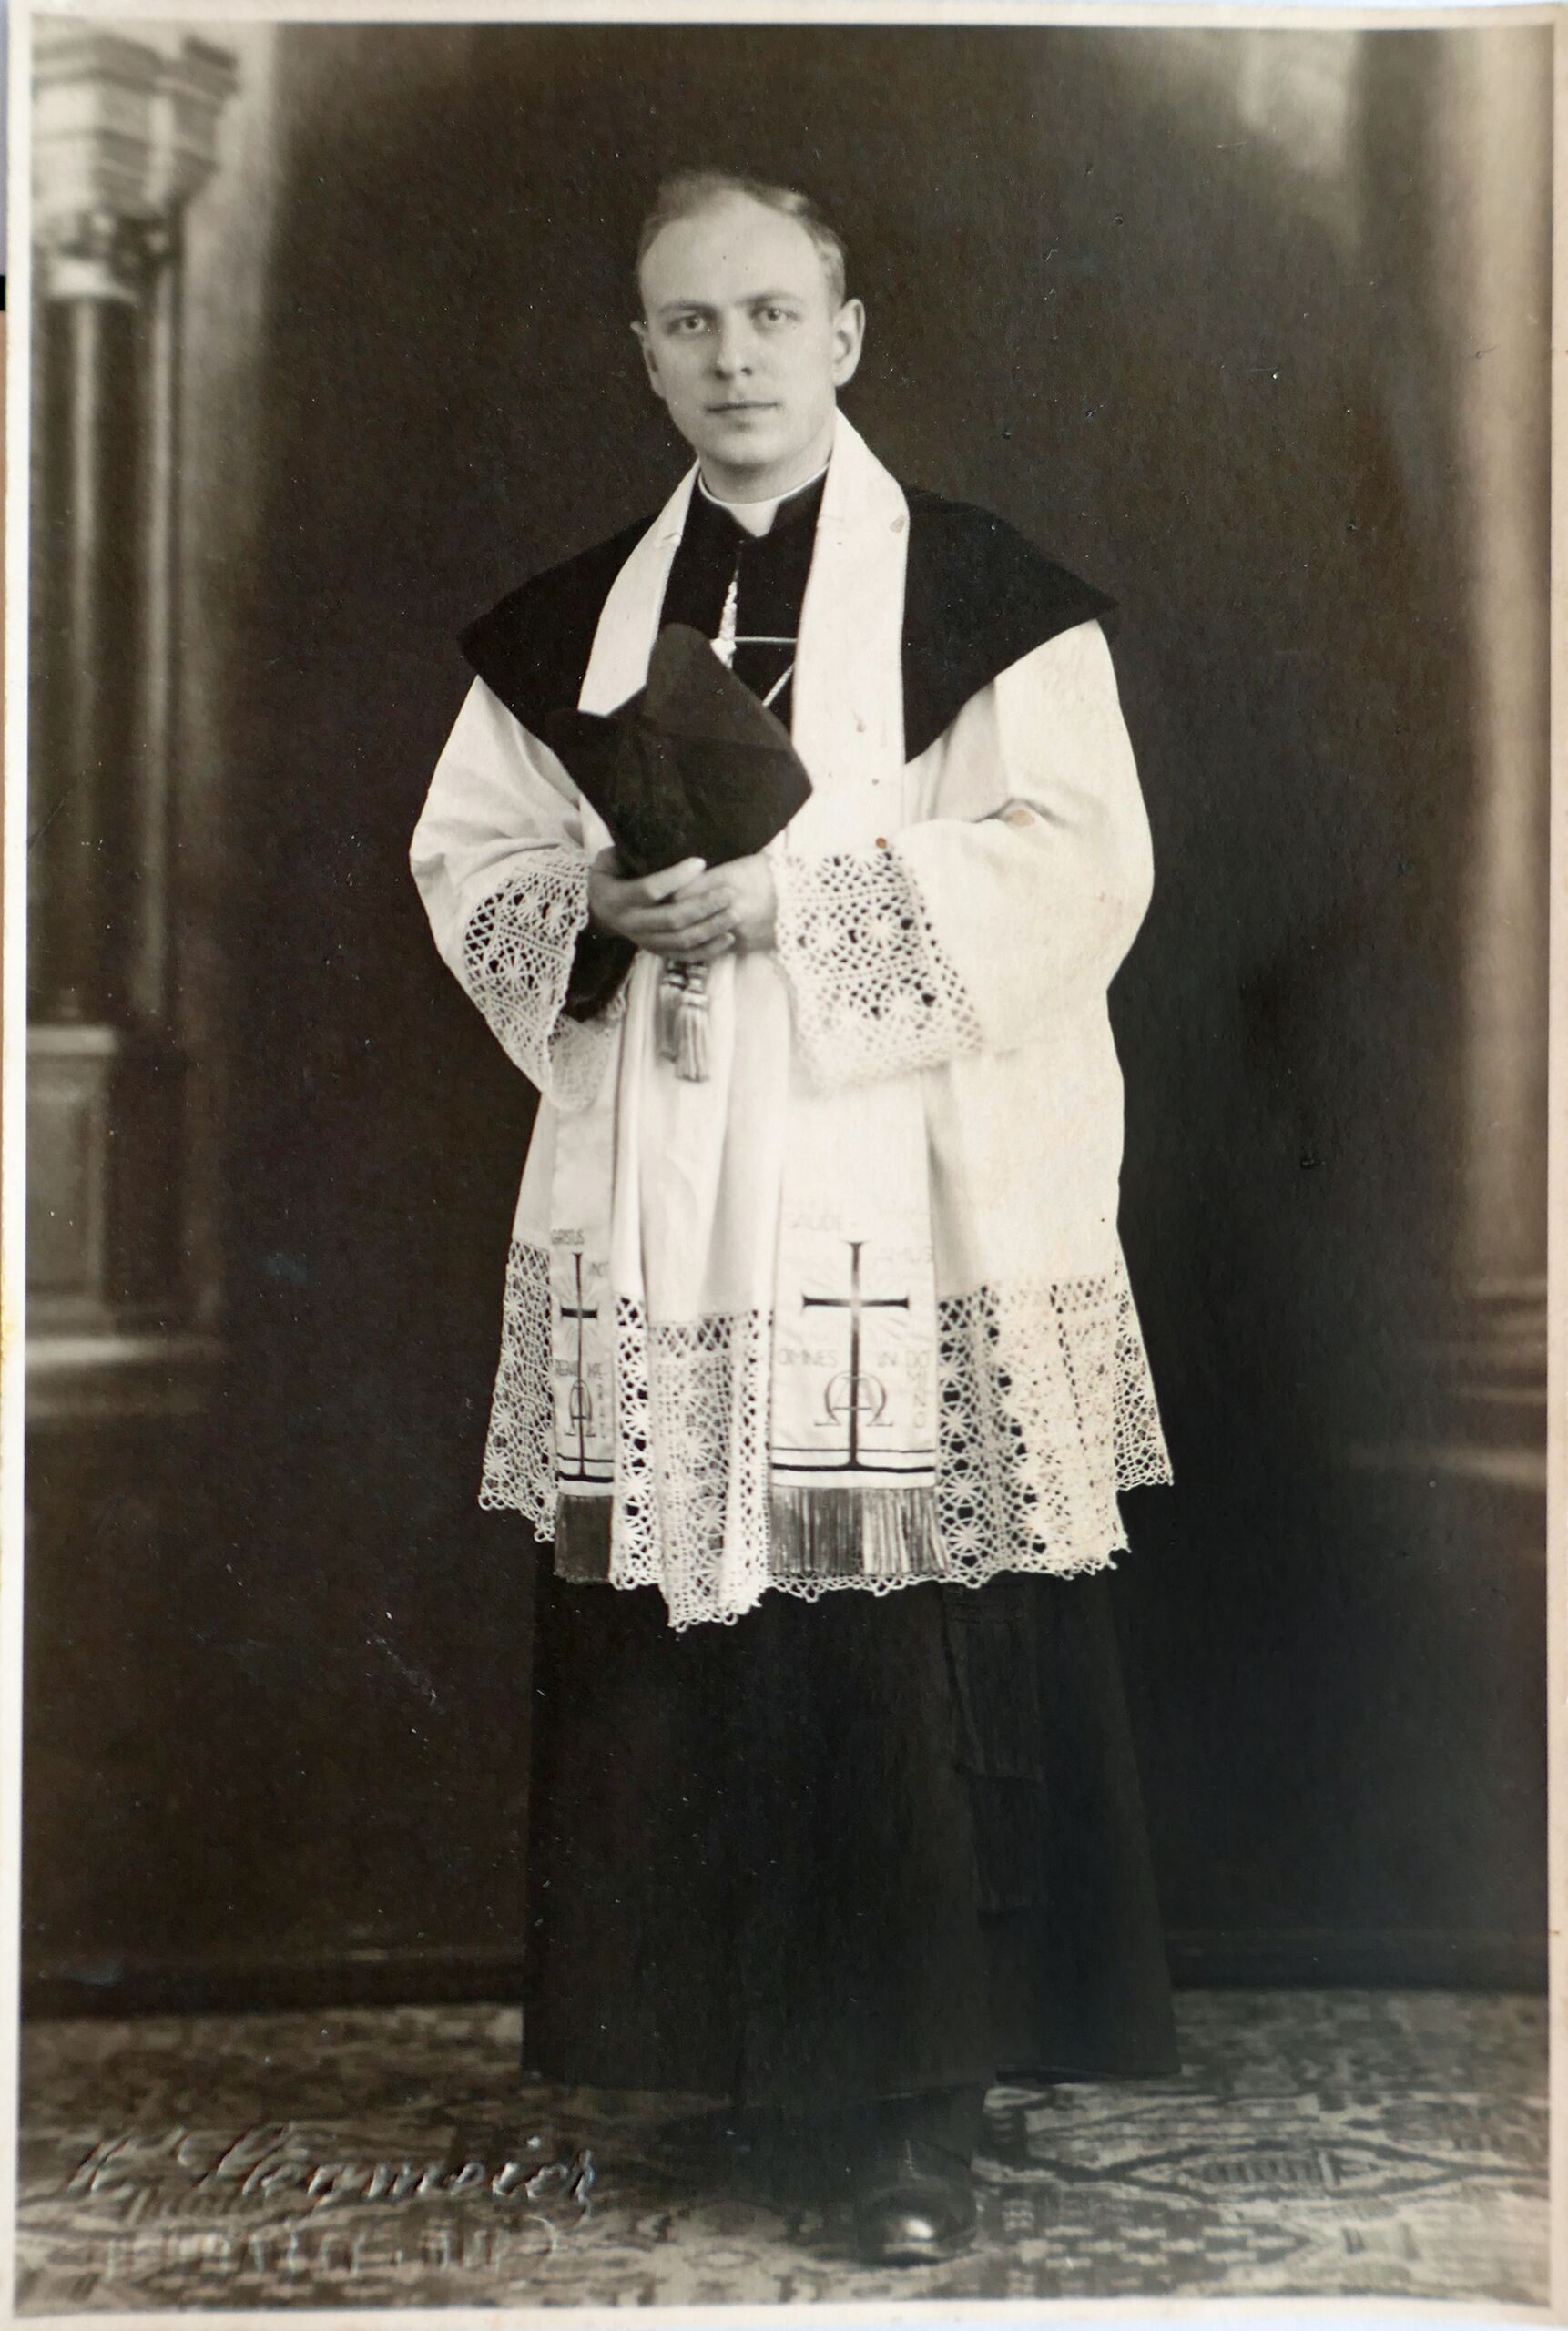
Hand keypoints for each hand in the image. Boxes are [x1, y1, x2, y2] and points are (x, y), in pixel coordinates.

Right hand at [586, 851, 775, 961]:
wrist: (599, 912)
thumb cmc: (610, 877)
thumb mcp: (608, 861)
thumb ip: (628, 852)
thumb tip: (657, 834)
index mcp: (618, 898)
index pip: (649, 890)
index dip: (675, 878)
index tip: (701, 862)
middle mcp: (631, 924)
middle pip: (672, 919)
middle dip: (703, 906)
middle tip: (729, 893)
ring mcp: (645, 941)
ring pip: (682, 940)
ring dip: (711, 928)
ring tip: (735, 914)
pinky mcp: (658, 952)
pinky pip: (685, 956)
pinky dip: (708, 950)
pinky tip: (729, 938)